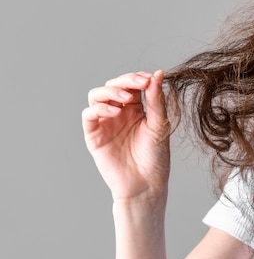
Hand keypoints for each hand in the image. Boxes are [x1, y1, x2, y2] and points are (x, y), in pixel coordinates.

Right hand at [82, 70, 170, 203]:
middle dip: (126, 80)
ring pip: (97, 95)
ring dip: (110, 91)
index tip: (149, 78)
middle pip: (113, 85)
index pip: (132, 84)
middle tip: (139, 83)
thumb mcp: (159, 125)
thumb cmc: (156, 157)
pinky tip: (114, 112)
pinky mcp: (94, 135)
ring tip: (125, 98)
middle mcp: (119, 113)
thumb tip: (158, 74)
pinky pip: (88, 115)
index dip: (138, 77)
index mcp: (136, 108)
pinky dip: (98, 108)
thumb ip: (156, 100)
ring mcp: (105, 123)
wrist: (146, 184)